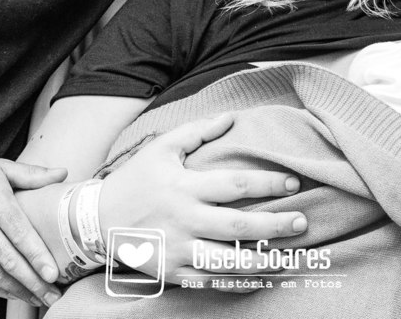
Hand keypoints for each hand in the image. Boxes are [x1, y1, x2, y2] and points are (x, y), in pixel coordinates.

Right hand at [0, 141, 66, 306]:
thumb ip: (32, 174)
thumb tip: (63, 173)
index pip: (21, 235)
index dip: (38, 257)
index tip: (53, 274)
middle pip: (10, 260)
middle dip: (34, 282)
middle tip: (53, 294)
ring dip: (17, 290)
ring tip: (37, 299)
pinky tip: (11, 293)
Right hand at [98, 114, 307, 285]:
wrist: (97, 220)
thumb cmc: (135, 180)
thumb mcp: (161, 148)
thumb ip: (197, 131)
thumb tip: (231, 117)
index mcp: (185, 187)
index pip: (235, 185)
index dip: (267, 184)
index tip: (293, 183)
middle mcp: (185, 220)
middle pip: (239, 227)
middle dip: (275, 225)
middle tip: (303, 222)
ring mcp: (179, 250)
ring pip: (228, 262)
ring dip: (263, 260)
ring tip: (290, 258)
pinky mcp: (174, 272)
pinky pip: (211, 282)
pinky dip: (238, 283)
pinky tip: (261, 278)